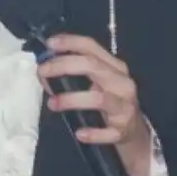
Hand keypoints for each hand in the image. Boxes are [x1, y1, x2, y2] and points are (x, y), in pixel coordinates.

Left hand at [37, 33, 151, 175]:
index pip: (92, 47)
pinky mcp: (123, 130)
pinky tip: (79, 133)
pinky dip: (93, 133)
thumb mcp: (97, 82)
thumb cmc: (109, 100)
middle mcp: (122, 82)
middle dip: (63, 66)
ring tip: (52, 103)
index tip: (49, 43)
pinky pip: (107, 132)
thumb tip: (43, 72)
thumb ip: (74, 73)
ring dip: (71, 99)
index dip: (70, 42)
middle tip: (42, 71)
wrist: (134, 131)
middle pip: (92, 66)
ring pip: (98, 99)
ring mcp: (125, 106)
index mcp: (115, 66)